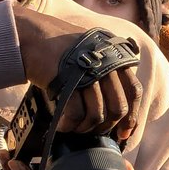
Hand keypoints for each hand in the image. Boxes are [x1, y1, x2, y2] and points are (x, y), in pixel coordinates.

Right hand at [13, 5, 141, 141]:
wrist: (34, 35)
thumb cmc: (62, 49)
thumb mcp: (94, 55)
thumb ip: (108, 76)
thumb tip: (115, 111)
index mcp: (116, 60)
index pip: (134, 92)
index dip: (132, 117)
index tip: (124, 134)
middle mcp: (107, 66)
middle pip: (118, 108)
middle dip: (107, 125)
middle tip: (93, 131)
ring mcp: (89, 73)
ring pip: (97, 113)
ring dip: (86, 127)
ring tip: (75, 128)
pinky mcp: (69, 81)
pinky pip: (76, 113)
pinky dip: (70, 125)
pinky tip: (62, 126)